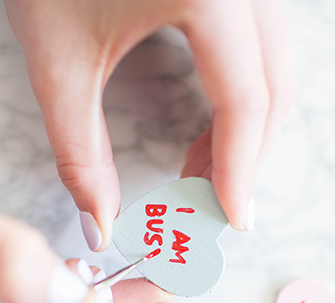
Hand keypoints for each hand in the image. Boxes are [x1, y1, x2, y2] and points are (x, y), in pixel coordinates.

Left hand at [5, 0, 294, 249]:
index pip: (247, 102)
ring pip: (276, 69)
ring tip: (202, 171)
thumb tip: (101, 223)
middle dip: (245, 157)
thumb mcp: (58, 61)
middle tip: (205, 204)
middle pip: (275, 89)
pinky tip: (211, 126)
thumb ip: (80, 152)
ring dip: (248, 130)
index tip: (230, 221)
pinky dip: (244, 96)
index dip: (240, 171)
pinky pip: (262, 48)